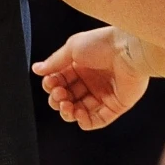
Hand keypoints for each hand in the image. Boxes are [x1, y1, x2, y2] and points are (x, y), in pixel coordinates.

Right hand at [32, 27, 149, 130]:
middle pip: (67, 98)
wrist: (128, 50)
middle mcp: (91, 81)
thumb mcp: (72, 48)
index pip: (60, 81)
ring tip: (66, 105)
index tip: (50, 83)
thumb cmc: (102, 44)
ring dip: (68, 111)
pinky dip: (84, 121)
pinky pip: (97, 120)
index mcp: (80, 66)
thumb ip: (54, 62)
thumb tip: (36, 69)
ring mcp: (103, 94)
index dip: (52, 85)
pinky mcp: (115, 105)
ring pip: (79, 111)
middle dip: (58, 99)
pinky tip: (77, 114)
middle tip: (58, 94)